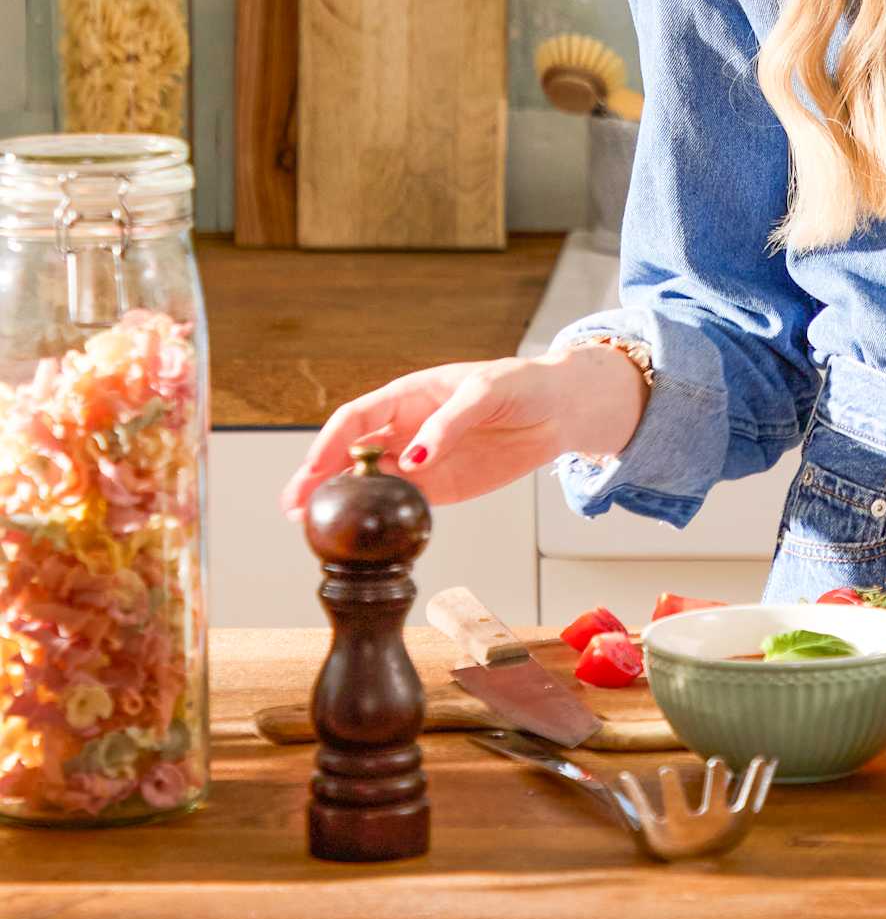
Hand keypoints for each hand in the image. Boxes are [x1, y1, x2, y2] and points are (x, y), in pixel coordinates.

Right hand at [278, 344, 643, 519]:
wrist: (559, 411)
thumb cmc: (521, 386)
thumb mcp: (486, 392)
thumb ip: (449, 424)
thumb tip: (415, 458)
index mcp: (410, 395)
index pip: (358, 418)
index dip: (331, 441)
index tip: (313, 466)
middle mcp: (408, 428)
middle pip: (351, 453)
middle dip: (319, 476)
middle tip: (293, 506)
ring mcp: (422, 460)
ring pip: (371, 482)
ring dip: (342, 501)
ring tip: (312, 525)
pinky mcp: (441, 487)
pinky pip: (403, 503)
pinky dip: (380, 518)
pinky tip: (359, 533)